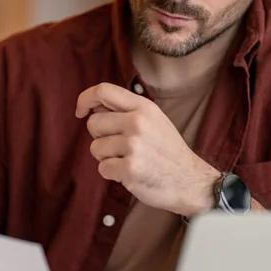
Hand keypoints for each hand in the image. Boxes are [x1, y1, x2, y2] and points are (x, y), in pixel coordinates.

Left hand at [76, 82, 219, 215]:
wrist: (190, 180)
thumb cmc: (167, 151)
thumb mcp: (153, 120)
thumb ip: (126, 111)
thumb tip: (93, 106)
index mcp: (143, 107)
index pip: (103, 90)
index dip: (85, 99)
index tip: (81, 112)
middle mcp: (138, 122)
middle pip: (93, 123)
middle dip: (100, 137)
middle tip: (120, 146)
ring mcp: (134, 145)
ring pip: (95, 148)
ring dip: (107, 158)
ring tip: (129, 160)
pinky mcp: (130, 168)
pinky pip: (102, 168)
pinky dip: (112, 174)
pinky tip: (130, 173)